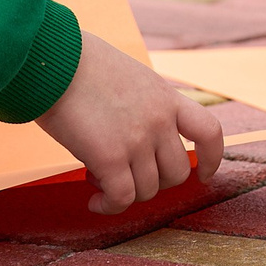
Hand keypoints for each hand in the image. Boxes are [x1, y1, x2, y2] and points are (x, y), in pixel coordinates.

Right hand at [36, 32, 224, 212]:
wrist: (53, 58)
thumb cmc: (79, 63)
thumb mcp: (130, 75)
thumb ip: (143, 104)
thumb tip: (135, 132)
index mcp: (166, 97)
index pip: (209, 131)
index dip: (212, 158)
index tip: (203, 174)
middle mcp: (159, 120)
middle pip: (178, 172)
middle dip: (154, 182)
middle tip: (125, 174)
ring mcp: (137, 139)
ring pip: (148, 190)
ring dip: (125, 194)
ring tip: (98, 179)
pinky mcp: (109, 157)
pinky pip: (121, 198)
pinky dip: (109, 207)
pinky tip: (95, 202)